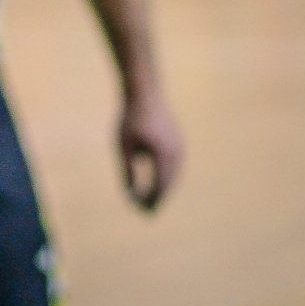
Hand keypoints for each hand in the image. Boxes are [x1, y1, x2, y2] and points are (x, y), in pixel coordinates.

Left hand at [118, 86, 182, 210]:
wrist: (145, 92)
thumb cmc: (131, 118)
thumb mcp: (125, 146)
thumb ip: (128, 169)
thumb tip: (130, 192)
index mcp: (164, 156)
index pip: (160, 186)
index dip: (151, 200)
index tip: (140, 211)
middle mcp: (176, 154)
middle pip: (169, 183)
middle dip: (157, 198)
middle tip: (146, 212)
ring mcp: (180, 147)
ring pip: (173, 175)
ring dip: (163, 189)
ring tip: (151, 200)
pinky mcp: (178, 142)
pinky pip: (174, 166)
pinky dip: (166, 177)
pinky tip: (157, 182)